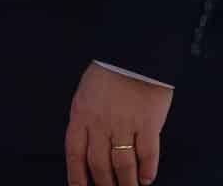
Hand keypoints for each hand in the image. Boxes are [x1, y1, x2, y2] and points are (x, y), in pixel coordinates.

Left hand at [65, 62, 171, 185]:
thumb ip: (86, 119)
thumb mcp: (86, 93)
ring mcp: (124, 124)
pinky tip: (147, 177)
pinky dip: (147, 170)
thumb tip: (87, 147)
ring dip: (127, 182)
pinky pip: (147, 155)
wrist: (135, 51)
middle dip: (104, 184)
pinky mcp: (148, 124)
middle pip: (99, 165)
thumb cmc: (111, 70)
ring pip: (123, 165)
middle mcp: (100, 122)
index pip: (74, 153)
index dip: (76, 176)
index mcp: (81, 113)